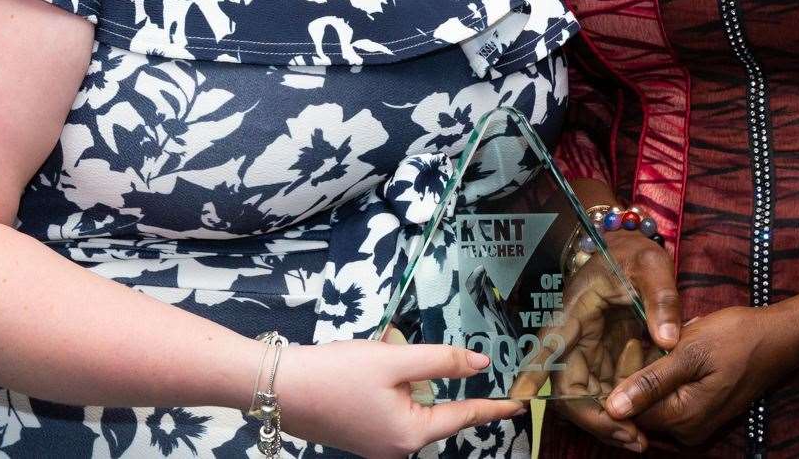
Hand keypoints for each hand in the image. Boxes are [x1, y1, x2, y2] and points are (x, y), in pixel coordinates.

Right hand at [274, 340, 523, 458]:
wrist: (279, 388)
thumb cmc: (337, 373)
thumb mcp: (395, 359)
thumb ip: (442, 361)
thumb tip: (480, 365)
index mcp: (411, 433)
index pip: (463, 416)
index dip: (492, 406)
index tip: (519, 404)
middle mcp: (397, 446)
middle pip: (432, 406)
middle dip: (421, 374)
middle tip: (390, 352)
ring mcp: (377, 444)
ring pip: (408, 402)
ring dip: (397, 375)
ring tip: (366, 357)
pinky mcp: (361, 435)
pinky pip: (388, 406)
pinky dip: (384, 384)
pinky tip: (359, 367)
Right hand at [534, 231, 680, 452]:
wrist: (632, 252)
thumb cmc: (634, 254)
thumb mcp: (651, 266)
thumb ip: (661, 300)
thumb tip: (667, 341)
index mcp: (577, 310)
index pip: (550, 343)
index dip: (533, 372)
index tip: (520, 400)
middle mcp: (576, 335)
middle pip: (568, 383)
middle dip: (592, 416)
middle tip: (628, 437)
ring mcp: (588, 349)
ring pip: (584, 394)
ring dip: (606, 420)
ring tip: (637, 440)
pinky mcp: (602, 357)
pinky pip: (604, 390)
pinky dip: (618, 409)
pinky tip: (640, 425)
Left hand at [604, 297, 798, 449]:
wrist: (778, 338)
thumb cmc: (736, 338)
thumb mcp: (689, 352)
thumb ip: (650, 383)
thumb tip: (612, 408)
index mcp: (682, 419)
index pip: (629, 413)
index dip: (622, 380)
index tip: (629, 347)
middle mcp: (687, 432)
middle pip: (641, 411)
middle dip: (636, 378)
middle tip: (644, 343)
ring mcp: (696, 425)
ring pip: (654, 404)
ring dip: (650, 377)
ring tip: (662, 347)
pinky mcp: (701, 414)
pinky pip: (669, 400)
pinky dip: (665, 380)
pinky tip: (673, 356)